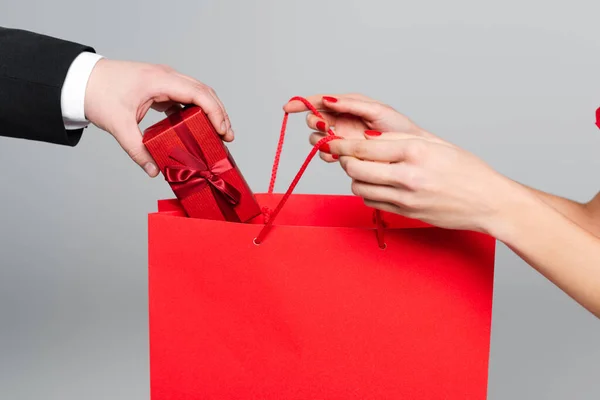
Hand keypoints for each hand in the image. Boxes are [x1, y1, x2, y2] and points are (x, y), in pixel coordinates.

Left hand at [84, 59, 232, 176]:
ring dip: (210, 112)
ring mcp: (164, 80)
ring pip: (197, 93)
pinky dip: (195, 111)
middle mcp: (166, 77)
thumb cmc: (97, 93)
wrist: (80, 79)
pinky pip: (185, 97)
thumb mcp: (118, 125)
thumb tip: (154, 170)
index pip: (198, 94)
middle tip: (227, 138)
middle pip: (204, 92)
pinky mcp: (159, 87)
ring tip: (218, 134)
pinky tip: (197, 128)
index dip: (215, 112)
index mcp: (160, 80)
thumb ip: (137, 149)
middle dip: (219, 114)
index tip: (222, 132)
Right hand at [283, 93, 431, 161]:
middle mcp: (341, 121)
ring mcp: (342, 138)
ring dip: (320, 140)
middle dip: (315, 123)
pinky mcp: (344, 154)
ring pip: (318, 138)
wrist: (409, 153)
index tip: (288, 107)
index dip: (301, 104)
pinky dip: (326, 154)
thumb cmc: (398, 128)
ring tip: (334, 142)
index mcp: (347, 106)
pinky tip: (335, 155)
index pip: (318, 102)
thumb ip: (351, 104)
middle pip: (314, 121)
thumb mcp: (376, 110)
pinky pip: (326, 154)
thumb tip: (327, 99)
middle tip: (326, 127)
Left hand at [328, 130, 524, 232]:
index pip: (364, 147)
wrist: (488, 203)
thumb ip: (399, 140)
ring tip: (365, 169)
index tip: (333, 140)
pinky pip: (372, 202)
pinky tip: (377, 184)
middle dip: (346, 160)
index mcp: (415, 152)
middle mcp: (407, 176)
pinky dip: (368, 192)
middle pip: (356, 168)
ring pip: (360, 187)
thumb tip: (367, 138)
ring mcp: (405, 198)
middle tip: (347, 155)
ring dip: (356, 177)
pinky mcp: (405, 213)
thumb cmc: (467, 170)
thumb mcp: (435, 144)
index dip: (342, 144)